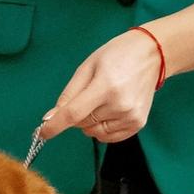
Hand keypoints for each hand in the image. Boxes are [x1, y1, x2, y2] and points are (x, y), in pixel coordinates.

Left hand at [37, 29, 162, 143]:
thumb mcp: (87, 67)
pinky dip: (102, 129)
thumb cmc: (117, 56)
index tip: (42, 133)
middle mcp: (120, 105)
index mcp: (106, 86)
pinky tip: (109, 112)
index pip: (74, 114)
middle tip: (89, 95)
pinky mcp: (138, 124)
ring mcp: (131, 117)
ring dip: (91, 122)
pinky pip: (109, 137)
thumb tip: (51, 118)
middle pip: (83, 123)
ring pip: (95, 132)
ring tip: (102, 101)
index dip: (55, 125)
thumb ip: (69, 94)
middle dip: (77, 114)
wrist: (151, 56)